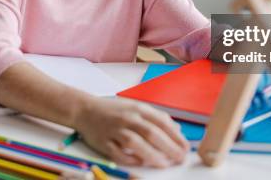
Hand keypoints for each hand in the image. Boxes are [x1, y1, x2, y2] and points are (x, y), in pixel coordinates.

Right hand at [73, 97, 189, 166]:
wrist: (85, 109)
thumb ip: (156, 117)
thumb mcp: (136, 107)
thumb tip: (177, 129)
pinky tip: (141, 164)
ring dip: (152, 154)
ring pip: (135, 142)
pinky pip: (118, 153)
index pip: (161, 121)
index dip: (175, 135)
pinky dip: (131, 159)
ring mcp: (115, 130)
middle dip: (168, 147)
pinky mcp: (103, 142)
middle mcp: (127, 117)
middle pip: (151, 132)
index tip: (185, 147)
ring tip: (164, 163)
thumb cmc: (113, 110)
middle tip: (180, 157)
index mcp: (138, 108)